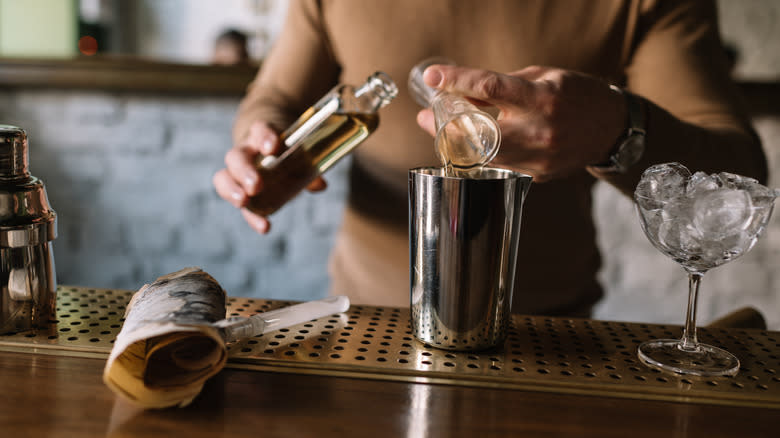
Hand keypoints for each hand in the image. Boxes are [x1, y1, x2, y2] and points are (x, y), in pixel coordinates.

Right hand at [212, 121, 326, 233]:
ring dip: (233, 191)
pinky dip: (252, 216)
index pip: (259, 130)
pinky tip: (265, 227)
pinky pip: (239, 203)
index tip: (273, 148)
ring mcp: (238, 172)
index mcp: (261, 136)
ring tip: (244, 203)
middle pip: (236, 157)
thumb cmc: (285, 150)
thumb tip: (320, 185)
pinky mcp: (239, 191)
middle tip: (255, 186)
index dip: (264, 137)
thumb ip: (310, 167)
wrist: (268, 148)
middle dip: (244, 172)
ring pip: (224, 177)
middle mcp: (245, 152)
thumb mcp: (299, 153)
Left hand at [416, 65, 626, 181]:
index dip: (457, 81)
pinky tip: (475, 145)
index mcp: (542, 98)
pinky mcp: (537, 176)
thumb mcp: (542, 77)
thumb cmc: (575, 95)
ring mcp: (538, 158)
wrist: (611, 129)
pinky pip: (500, 166)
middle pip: (478, 134)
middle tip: (426, 117)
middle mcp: (539, 131)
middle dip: (446, 126)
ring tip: (445, 130)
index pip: (490, 88)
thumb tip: (463, 89)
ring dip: (459, 143)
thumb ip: (503, 84)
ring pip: (484, 156)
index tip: (433, 78)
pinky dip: (483, 154)